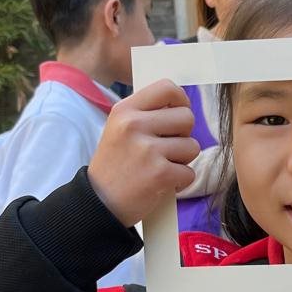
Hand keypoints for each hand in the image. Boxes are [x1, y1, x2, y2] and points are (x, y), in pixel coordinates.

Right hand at [88, 79, 201, 227]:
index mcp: (125, 110)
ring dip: (183, 160)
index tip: (177, 117)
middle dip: (183, 135)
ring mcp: (147, 150)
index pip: (167, 88)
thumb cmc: (115, 166)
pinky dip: (180, 182)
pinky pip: (189, 172)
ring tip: (161, 167)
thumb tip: (181, 104)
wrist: (99, 204)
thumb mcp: (119, 129)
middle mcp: (134, 125)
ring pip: (192, 146)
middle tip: (167, 149)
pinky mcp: (159, 174)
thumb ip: (146, 114)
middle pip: (187, 117)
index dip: (181, 102)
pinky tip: (161, 183)